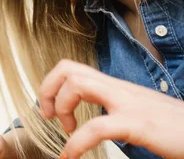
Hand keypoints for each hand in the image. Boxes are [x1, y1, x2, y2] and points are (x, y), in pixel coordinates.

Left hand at [39, 59, 183, 158]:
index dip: (52, 84)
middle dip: (48, 91)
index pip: (73, 68)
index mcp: (117, 87)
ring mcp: (128, 103)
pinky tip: (72, 155)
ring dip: (62, 108)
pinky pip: (97, 127)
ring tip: (67, 132)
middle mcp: (119, 89)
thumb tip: (93, 118)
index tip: (50, 109)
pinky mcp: (138, 124)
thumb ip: (114, 107)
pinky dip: (77, 143)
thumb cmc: (173, 128)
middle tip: (49, 117)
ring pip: (78, 84)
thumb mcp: (136, 111)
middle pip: (68, 69)